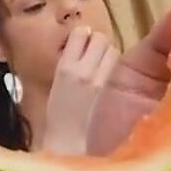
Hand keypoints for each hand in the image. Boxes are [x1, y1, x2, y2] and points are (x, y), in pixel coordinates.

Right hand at [42, 26, 118, 153]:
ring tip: (100, 62)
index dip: (83, 34)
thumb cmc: (56, 111)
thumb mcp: (56, 81)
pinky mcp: (107, 87)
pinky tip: (104, 73)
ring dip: (107, 51)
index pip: (80, 33)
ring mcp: (97, 78)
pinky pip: (114, 64)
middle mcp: (81, 68)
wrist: (66, 137)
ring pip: (111, 49)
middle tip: (92, 52)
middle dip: (97, 41)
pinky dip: (111, 63)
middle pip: (100, 38)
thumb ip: (69, 62)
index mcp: (63, 65)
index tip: (81, 41)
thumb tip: (81, 47)